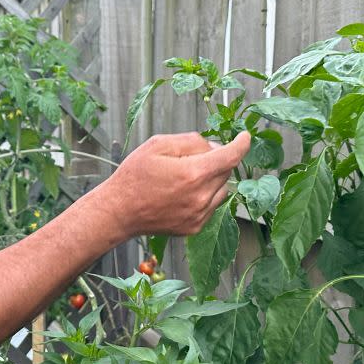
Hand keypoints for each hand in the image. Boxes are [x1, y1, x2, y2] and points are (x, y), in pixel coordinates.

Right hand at [99, 131, 249, 236]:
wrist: (119, 211)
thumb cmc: (134, 176)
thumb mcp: (158, 145)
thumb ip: (191, 141)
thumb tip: (213, 146)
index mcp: (193, 174)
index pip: (231, 157)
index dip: (241, 144)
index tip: (245, 136)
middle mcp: (200, 197)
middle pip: (225, 172)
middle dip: (216, 159)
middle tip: (191, 156)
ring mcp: (199, 215)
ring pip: (222, 189)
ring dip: (212, 178)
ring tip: (185, 176)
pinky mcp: (195, 227)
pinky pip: (211, 205)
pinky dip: (204, 195)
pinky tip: (182, 193)